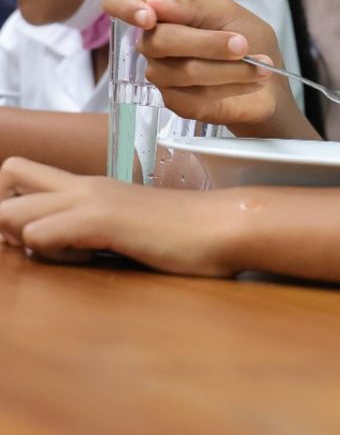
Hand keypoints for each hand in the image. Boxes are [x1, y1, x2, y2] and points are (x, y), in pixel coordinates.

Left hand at [0, 158, 244, 275]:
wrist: (223, 224)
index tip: (35, 238)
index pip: (22, 173)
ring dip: (24, 240)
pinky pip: (42, 234)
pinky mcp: (103, 219)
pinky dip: (49, 254)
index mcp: (90, 186)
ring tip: (67, 256)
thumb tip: (76, 251)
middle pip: (9, 174)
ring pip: (12, 211)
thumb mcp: (129, 229)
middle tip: (39, 247)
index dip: (13, 204)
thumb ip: (100, 233)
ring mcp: (92, 199)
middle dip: (6, 217)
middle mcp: (84, 185)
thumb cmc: (185, 234)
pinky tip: (85, 261)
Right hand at [104, 0, 290, 131]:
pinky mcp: (176, 102)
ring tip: (259, 65)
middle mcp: (154, 42)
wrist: (270, 79)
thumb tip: (155, 4)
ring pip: (181, 71)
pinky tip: (251, 81)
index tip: (149, 17)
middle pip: (157, 41)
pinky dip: (230, 86)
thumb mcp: (225, 11)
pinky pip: (194, 96)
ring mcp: (162, 74)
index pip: (118, 2)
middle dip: (206, 43)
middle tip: (242, 44)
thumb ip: (191, 8)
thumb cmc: (247, 37)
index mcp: (161, 11)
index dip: (124, 8)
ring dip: (228, 68)